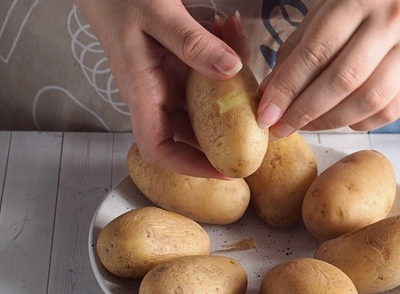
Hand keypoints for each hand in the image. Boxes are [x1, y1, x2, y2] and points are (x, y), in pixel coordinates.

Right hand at [74, 0, 246, 177]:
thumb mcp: (158, 15)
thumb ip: (193, 43)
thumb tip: (231, 70)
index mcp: (142, 91)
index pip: (158, 148)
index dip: (189, 167)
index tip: (224, 171)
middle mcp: (154, 93)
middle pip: (189, 133)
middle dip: (224, 132)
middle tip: (257, 122)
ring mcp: (165, 81)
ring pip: (203, 102)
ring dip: (230, 87)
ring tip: (245, 53)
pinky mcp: (175, 66)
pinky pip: (204, 74)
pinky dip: (224, 57)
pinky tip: (231, 30)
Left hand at [257, 0, 399, 136]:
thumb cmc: (360, 3)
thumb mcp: (323, 12)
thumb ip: (297, 51)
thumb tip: (271, 95)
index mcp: (357, 0)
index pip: (315, 53)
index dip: (287, 89)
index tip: (266, 114)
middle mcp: (391, 21)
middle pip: (343, 80)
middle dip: (305, 112)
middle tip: (281, 128)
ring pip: (369, 100)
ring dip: (331, 122)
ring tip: (307, 126)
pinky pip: (391, 110)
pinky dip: (361, 122)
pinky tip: (341, 120)